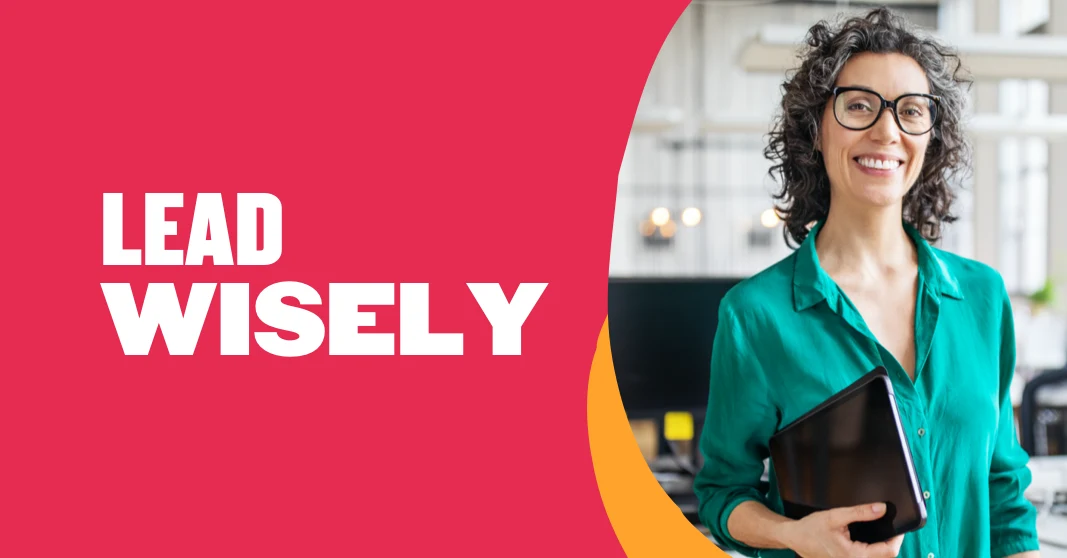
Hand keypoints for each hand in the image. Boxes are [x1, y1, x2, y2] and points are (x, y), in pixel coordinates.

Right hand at [778, 502, 904, 557]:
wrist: (794, 538)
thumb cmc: (810, 529)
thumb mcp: (835, 516)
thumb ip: (860, 513)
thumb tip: (881, 509)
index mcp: (854, 556)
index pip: (888, 551)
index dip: (898, 538)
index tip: (900, 526)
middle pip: (885, 556)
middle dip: (891, 542)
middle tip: (892, 527)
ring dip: (883, 547)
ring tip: (883, 532)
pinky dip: (873, 550)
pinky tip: (870, 540)